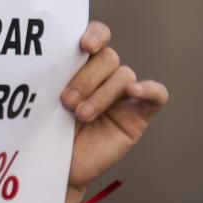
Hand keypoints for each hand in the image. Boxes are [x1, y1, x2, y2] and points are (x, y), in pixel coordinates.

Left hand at [60, 22, 168, 198]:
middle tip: (66, 101)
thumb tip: (49, 55)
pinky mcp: (138, 114)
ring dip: (101, 94)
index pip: (97, 35)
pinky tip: (134, 93)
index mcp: (82, 63)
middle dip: (86, 78)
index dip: (95, 34)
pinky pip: (157, 95)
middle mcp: (104, 75)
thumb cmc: (48, 130)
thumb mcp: (46, 100)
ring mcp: (123, 95)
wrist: (57, 168)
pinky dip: (149, 90)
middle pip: (108, 58)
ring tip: (80, 115)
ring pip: (123, 75)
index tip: (83, 46)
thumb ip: (54, 76)